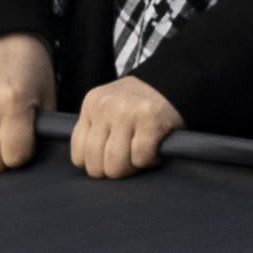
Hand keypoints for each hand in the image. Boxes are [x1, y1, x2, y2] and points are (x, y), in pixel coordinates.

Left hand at [69, 76, 184, 179]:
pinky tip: (154, 150)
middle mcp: (105, 106)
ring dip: (131, 168)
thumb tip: (87, 165)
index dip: (95, 164)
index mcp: (91, 104)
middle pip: (96, 163)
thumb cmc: (138, 104)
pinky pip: (140, 158)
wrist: (173, 81)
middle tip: (127, 161)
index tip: (109, 159)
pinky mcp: (150, 120)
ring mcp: (127, 112)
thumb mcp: (108, 108)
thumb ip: (94, 130)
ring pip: (116, 164)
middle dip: (113, 171)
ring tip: (139, 155)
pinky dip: (149, 161)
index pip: (79, 154)